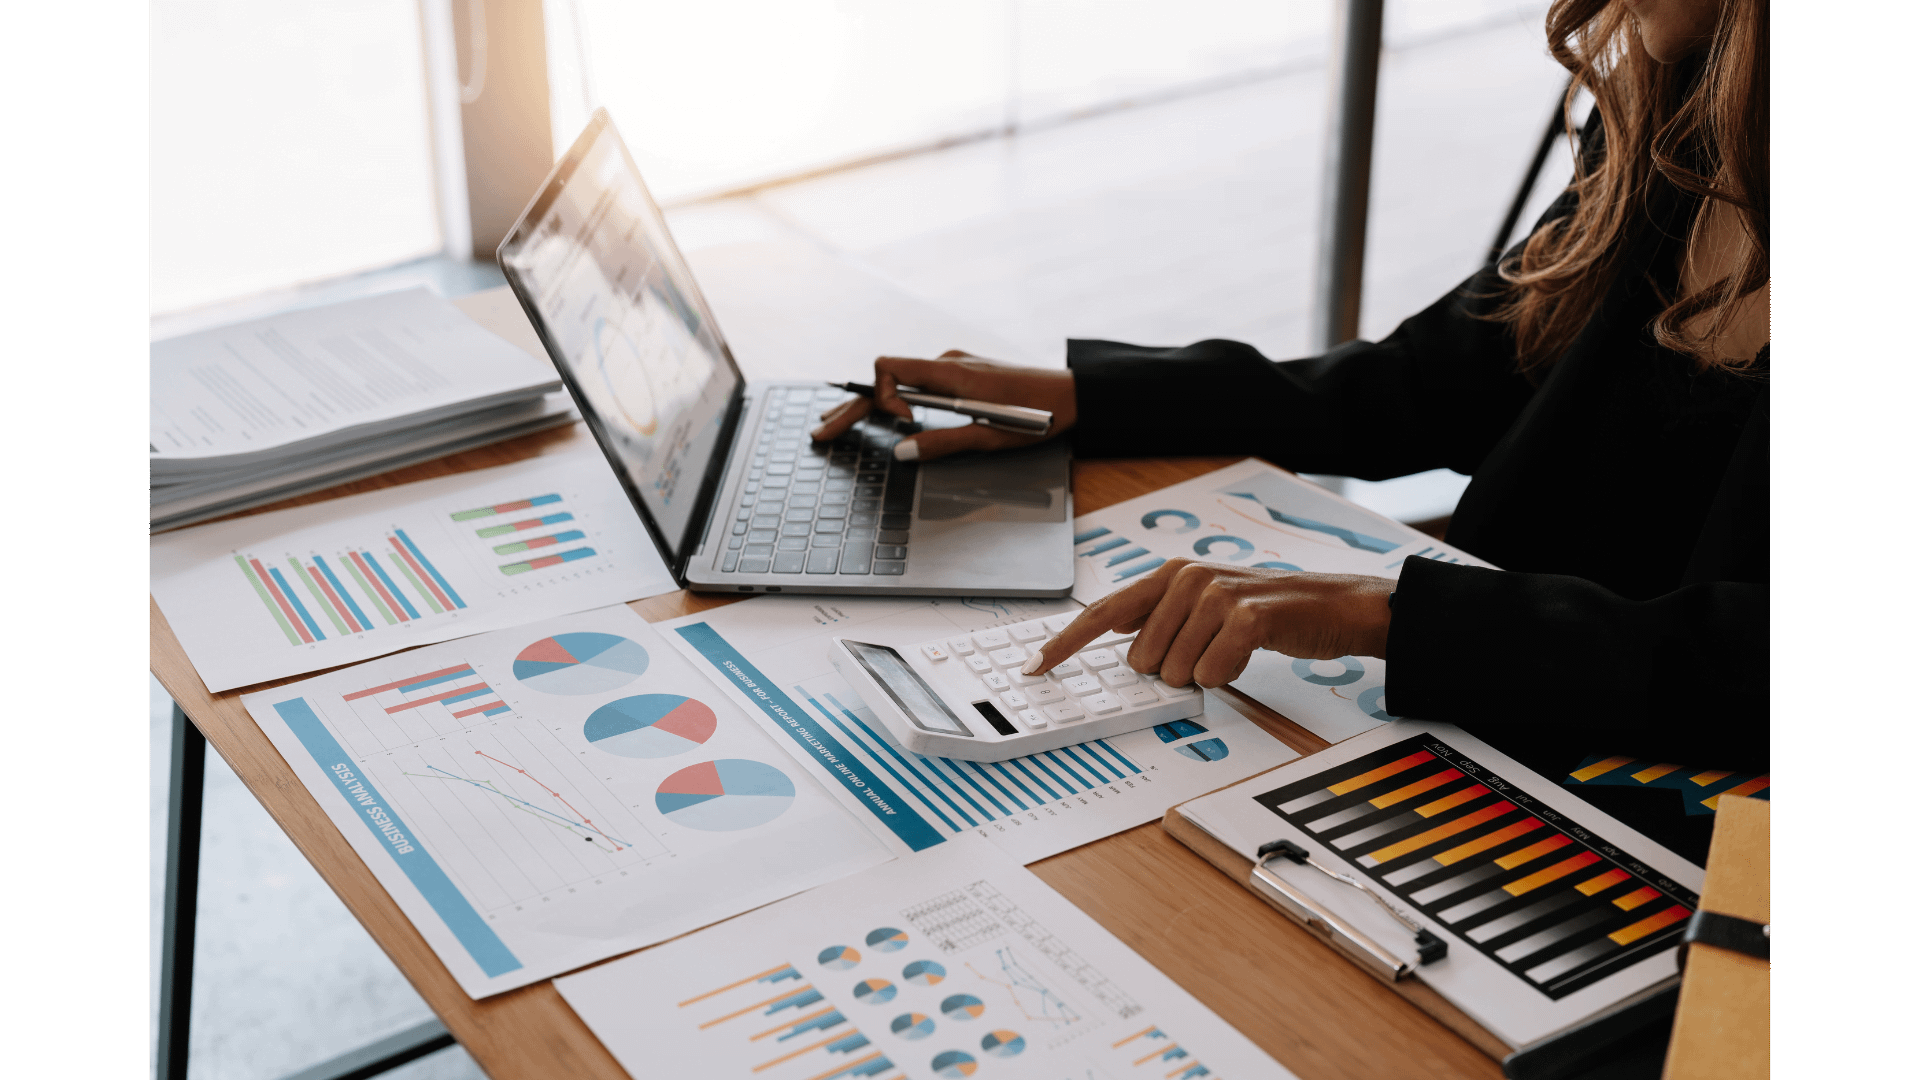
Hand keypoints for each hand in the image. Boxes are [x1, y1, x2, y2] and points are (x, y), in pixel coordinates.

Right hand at [810, 351, 1075, 460]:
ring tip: (839, 423)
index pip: (889, 368)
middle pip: (885, 379)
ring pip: (899, 380)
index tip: (903, 426)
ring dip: (871, 403)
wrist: (1075, 395)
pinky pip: (918, 382)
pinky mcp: (963, 374)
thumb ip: (943, 443)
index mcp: (951, 374)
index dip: (882, 397)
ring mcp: (954, 367)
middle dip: (853, 406)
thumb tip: (901, 452)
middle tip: (822, 432)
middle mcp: (947, 363)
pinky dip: (894, 398)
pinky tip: (883, 414)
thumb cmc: (1039, 416)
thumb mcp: (990, 437)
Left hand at [1023, 559, 1394, 687]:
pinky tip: (1245, 654)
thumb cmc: (1262, 612)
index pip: (1102, 613)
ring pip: (1174, 671)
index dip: (1066, 643)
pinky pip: (1210, 673)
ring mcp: (1215, 594)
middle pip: (1141, 658)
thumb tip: (1117, 642)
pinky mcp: (1245, 616)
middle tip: (1208, 650)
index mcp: (1168, 575)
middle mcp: (1185, 578)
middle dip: (1171, 670)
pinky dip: (1226, 676)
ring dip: (1203, 673)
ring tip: (1230, 648)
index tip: (1035, 665)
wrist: (1327, 607)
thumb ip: (1157, 619)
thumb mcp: (1202, 607)